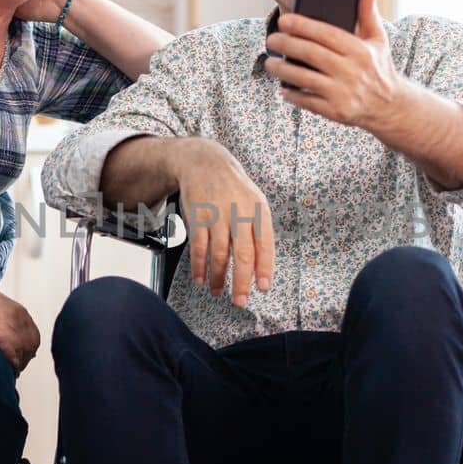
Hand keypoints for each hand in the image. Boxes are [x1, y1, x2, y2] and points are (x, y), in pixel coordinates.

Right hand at [0, 280, 40, 372]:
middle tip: (13, 369)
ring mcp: (10, 325)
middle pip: (31, 346)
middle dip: (24, 359)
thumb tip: (3, 334)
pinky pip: (11, 354)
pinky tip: (3, 370)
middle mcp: (19, 318)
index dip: (27, 351)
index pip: (33, 337)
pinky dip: (10, 364)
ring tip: (7, 372)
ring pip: (23, 353)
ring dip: (16, 365)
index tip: (19, 359)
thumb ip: (3, 318)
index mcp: (19, 311)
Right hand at [174, 140, 274, 307]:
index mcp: (258, 209)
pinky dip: (199, 266)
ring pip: (219, 254)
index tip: (263, 287)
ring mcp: (217, 214)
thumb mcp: (254, 202)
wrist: (205, 162)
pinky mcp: (197, 216)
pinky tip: (200, 279)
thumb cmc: (234, 189)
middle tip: (240, 301)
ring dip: (218, 277)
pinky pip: (198, 247)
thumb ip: (258, 232)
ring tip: (218, 292)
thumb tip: (260, 268)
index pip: (265, 243)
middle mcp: (239, 212)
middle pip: (243, 253)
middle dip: (241, 281)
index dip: (265, 267)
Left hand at [265, 0, 406, 136]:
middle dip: (286, 44)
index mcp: (360, 51)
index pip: (326, 34)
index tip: (284, 20)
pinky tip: (283, 88)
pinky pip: (307, 101)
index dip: (302, 26)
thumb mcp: (378, 41)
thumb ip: (369, 15)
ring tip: (270, 62)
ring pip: (304, 78)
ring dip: (282, 69)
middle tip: (271, 40)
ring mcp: (343, 93)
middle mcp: (351, 71)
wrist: (390, 106)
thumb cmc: (379, 69)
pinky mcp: (336, 111)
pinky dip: (292, 95)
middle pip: (310, 54)